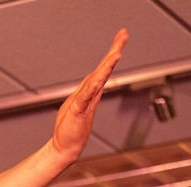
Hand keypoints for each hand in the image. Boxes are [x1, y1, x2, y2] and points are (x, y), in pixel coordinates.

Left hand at [51, 28, 128, 161]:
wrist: (66, 147)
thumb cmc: (69, 128)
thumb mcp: (76, 104)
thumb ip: (85, 93)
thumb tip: (90, 83)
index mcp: (90, 91)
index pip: (102, 68)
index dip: (111, 53)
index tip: (120, 38)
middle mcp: (91, 94)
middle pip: (104, 69)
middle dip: (114, 51)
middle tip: (124, 35)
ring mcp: (86, 102)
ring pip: (98, 80)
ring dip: (107, 66)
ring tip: (117, 52)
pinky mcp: (79, 110)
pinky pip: (86, 95)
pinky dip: (93, 85)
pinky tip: (99, 76)